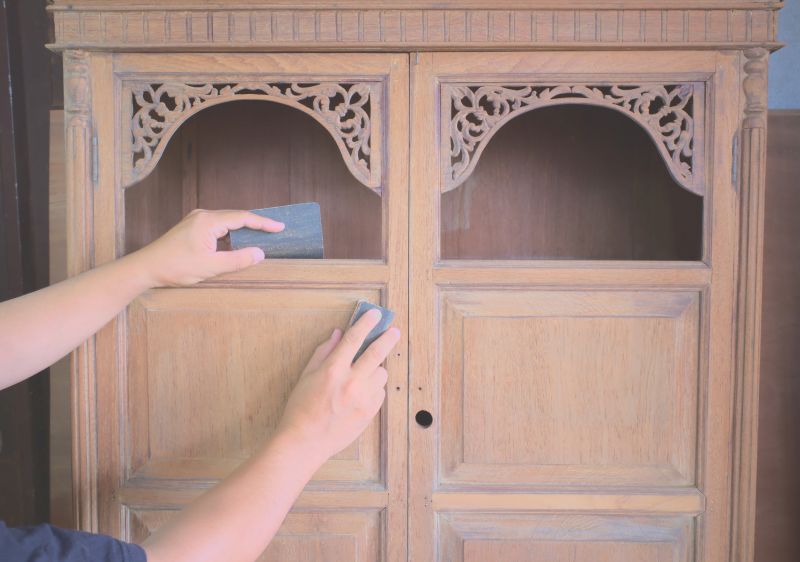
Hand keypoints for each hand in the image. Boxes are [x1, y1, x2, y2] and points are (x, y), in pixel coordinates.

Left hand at [130, 209, 284, 286]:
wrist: (146, 268)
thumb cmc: (175, 267)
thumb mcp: (211, 267)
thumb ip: (238, 260)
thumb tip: (260, 254)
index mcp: (208, 221)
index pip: (243, 218)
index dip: (263, 223)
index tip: (280, 227)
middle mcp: (203, 215)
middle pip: (236, 217)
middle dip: (256, 225)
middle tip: (275, 232)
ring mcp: (196, 220)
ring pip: (227, 222)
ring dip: (242, 231)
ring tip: (260, 239)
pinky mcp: (192, 227)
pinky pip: (218, 227)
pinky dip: (230, 235)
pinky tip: (237, 245)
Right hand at [277, 308, 400, 461]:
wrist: (305, 442)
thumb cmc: (301, 408)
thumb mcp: (306, 376)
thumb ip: (324, 352)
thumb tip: (338, 334)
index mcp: (333, 370)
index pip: (354, 339)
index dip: (366, 323)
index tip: (375, 315)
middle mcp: (351, 382)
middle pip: (377, 353)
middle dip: (387, 339)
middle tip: (394, 331)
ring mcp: (363, 398)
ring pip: (381, 374)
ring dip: (375, 369)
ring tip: (363, 375)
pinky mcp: (370, 412)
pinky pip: (380, 392)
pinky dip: (374, 388)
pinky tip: (361, 393)